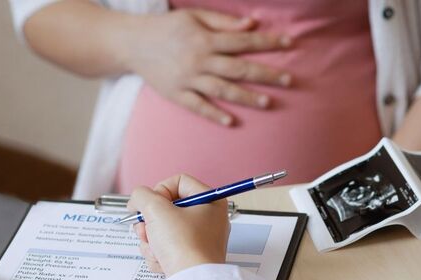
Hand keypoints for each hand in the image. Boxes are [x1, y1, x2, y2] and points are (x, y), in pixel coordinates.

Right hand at [120, 9, 292, 125]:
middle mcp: (199, 59)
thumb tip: (251, 25)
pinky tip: (231, 122)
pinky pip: (197, 106)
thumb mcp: (194, 16)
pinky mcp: (176, 94)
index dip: (267, 41)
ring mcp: (187, 79)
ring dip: (246, 96)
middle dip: (265, 73)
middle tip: (288, 79)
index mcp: (205, 38)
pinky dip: (214, 114)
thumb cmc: (167, 27)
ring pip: (222, 90)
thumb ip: (223, 22)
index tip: (289, 43)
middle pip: (238, 68)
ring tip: (267, 102)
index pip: (242, 41)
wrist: (131, 43)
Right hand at [127, 175, 229, 276]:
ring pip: (162, 229)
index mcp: (210, 201)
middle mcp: (208, 218)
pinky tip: (161, 260)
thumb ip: (141, 195)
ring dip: (150, 239)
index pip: (178, 182)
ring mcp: (199, 239)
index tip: (148, 205)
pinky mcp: (190, 257)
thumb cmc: (184, 245)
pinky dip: (158, 254)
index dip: (158, 191)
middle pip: (166, 208)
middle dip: (150, 221)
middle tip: (145, 229)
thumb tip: (137, 198)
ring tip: (154, 248)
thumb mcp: (156, 210)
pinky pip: (166, 248)